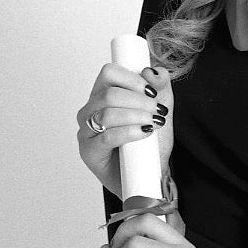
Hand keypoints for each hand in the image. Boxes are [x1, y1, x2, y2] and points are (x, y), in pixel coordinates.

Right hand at [76, 62, 173, 197]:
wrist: (148, 176)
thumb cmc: (148, 143)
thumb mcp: (160, 110)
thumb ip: (160, 87)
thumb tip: (155, 71)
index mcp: (103, 95)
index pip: (108, 73)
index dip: (132, 78)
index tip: (151, 91)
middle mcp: (90, 111)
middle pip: (109, 94)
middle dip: (139, 100)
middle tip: (158, 110)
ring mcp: (86, 131)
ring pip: (107, 114)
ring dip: (136, 116)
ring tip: (154, 123)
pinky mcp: (89, 152)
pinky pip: (107, 137)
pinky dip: (129, 132)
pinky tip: (145, 133)